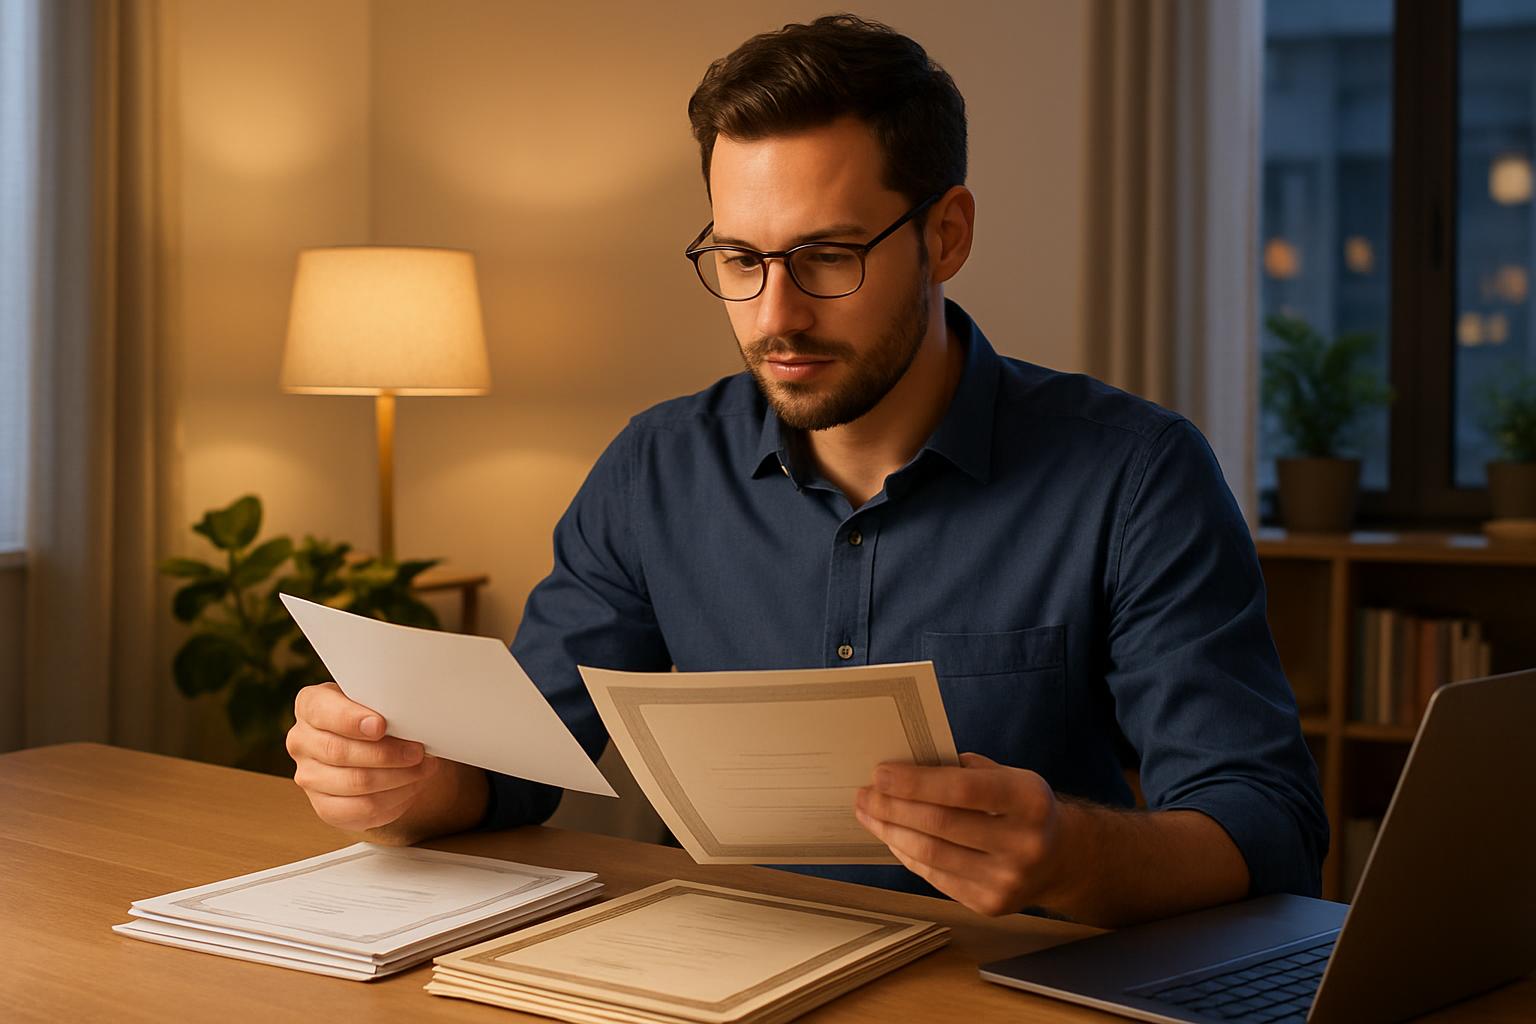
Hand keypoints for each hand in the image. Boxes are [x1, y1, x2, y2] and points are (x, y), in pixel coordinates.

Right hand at [286, 682, 442, 832]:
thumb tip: (409, 717)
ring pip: (355, 784)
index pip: (322, 712)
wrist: (371, 745)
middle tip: (418, 751)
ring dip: (398, 778)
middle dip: (387, 754)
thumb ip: (381, 702)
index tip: (381, 725)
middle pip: (339, 752)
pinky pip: (361, 810)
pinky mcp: (325, 807)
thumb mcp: (375, 698)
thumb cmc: (375, 714)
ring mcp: (309, 777)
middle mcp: (301, 741)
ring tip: (423, 768)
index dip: (351, 720)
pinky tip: (411, 787)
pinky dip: (393, 799)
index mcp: (310, 706)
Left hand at [854, 752, 1064, 916]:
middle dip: (892, 807)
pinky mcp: (989, 904)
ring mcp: (1007, 880)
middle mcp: (1023, 844)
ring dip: (890, 832)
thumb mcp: (1007, 776)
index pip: (962, 790)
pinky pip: (934, 876)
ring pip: (931, 855)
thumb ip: (962, 771)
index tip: (880, 773)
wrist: (1061, 859)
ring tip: (868, 813)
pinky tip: (892, 836)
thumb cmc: (1022, 807)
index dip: (916, 782)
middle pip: (940, 825)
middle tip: (864, 793)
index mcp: (1029, 801)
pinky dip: (907, 854)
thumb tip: (903, 768)